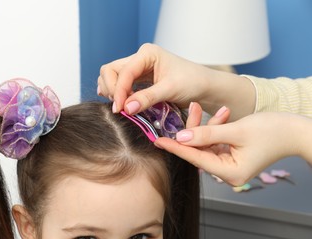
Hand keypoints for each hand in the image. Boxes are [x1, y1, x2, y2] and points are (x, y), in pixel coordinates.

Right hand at [98, 43, 254, 119]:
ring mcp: (137, 68)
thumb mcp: (170, 90)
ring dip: (112, 91)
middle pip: (110, 70)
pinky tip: (121, 104)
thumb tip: (126, 108)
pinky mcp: (138, 79)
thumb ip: (147, 98)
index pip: (123, 71)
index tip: (120, 109)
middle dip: (111, 89)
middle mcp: (139, 58)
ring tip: (121, 107)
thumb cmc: (192, 83)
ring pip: (111, 76)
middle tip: (119, 108)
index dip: (118, 90)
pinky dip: (116, 93)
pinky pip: (119, 84)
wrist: (204, 87)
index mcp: (147, 53)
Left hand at [155, 106, 311, 185]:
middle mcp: (227, 173)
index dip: (175, 147)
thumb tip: (181, 137)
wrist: (296, 131)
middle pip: (199, 149)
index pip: (194, 158)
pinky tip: (223, 114)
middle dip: (196, 128)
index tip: (157, 139)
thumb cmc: (273, 131)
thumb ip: (206, 134)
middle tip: (191, 106)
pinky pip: (216, 141)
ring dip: (209, 125)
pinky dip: (218, 128)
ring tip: (220, 109)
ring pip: (207, 143)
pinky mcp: (232, 156)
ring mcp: (230, 164)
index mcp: (229, 173)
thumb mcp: (236, 130)